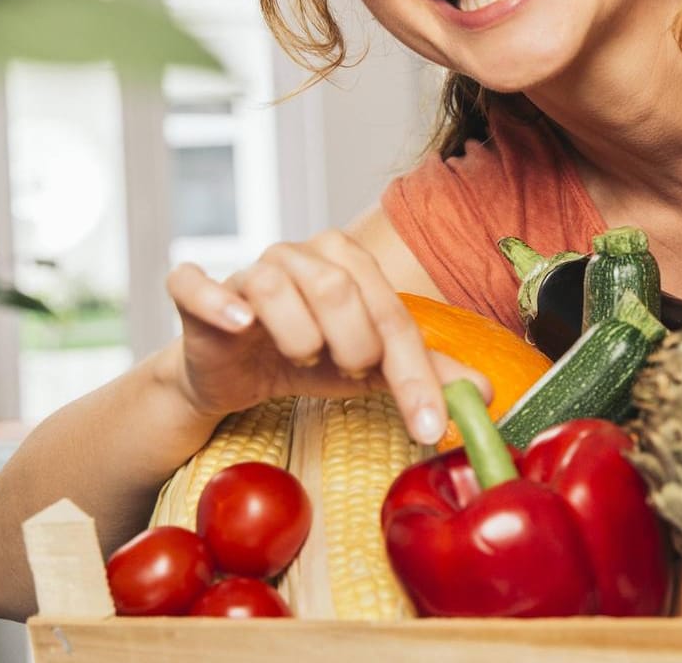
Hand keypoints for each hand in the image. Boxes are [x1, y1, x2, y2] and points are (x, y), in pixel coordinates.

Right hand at [165, 229, 488, 444]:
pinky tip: (239, 324)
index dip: (414, 376)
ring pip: (276, 288)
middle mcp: (299, 254)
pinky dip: (217, 302)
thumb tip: (484, 393)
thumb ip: (425, 374)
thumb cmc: (308, 358)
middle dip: (353, 345)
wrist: (234, 373)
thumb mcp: (372, 369)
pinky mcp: (196, 295)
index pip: (393, 315)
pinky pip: (196, 285)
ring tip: (302, 355)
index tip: (430, 427)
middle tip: (348, 371)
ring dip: (297, 336)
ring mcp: (245, 270)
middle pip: (339, 290)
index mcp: (347, 261)